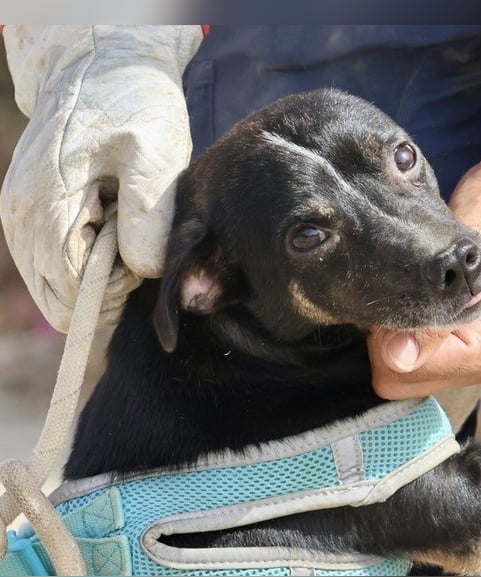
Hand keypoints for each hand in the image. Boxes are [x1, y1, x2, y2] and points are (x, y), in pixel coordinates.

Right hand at [0, 26, 201, 331]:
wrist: (103, 66)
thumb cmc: (135, 105)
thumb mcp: (156, 153)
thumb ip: (149, 213)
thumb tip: (142, 269)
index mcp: (47, 206)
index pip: (75, 289)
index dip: (116, 288)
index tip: (143, 255)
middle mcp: (21, 219)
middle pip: (59, 300)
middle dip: (105, 291)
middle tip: (137, 247)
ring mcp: (19, 218)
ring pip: (55, 288)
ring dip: (96, 276)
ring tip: (125, 231)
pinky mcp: (29, 216)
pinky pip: (54, 266)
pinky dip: (86, 261)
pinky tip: (112, 227)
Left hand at [368, 149, 480, 399]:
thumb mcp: (468, 258)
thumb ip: (436, 312)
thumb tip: (398, 358)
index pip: (413, 374)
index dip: (389, 339)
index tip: (390, 295)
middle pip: (403, 380)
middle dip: (387, 341)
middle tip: (394, 290)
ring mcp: (472, 356)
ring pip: (401, 370)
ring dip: (391, 334)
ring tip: (402, 290)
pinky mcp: (456, 343)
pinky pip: (409, 355)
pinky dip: (397, 331)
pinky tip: (405, 298)